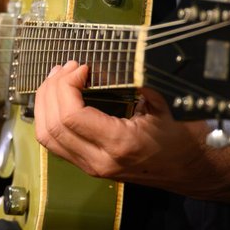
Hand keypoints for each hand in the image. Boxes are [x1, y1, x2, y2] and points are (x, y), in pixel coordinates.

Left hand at [33, 62, 217, 193]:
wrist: (184, 169)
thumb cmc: (174, 136)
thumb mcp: (158, 104)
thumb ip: (130, 82)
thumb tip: (106, 60)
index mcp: (118, 144)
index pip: (71, 116)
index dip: (66, 85)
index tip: (81, 67)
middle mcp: (98, 160)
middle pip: (52, 125)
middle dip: (52, 89)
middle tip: (67, 67)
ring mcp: (89, 167)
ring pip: (47, 136)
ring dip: (44, 103)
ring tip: (57, 78)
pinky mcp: (85, 166)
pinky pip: (53, 142)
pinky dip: (48, 117)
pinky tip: (56, 97)